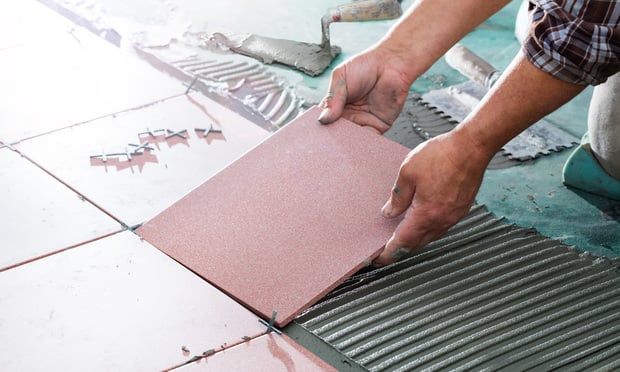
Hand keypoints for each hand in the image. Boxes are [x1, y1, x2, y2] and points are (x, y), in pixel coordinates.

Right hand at [318, 45, 413, 133]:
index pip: (325, 119)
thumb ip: (332, 99)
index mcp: (337, 104)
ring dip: (345, 142)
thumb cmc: (366, 65)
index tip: (315, 132)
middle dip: (332, 137)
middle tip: (326, 140)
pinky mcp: (377, 126)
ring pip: (350, 138)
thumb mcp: (340, 78)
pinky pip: (368, 139)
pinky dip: (361, 143)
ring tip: (338, 142)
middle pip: (336, 131)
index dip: (321, 126)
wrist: (390, 63)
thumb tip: (323, 119)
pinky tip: (354, 142)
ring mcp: (362, 121)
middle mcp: (349, 114)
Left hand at [374, 130, 489, 265]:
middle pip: (416, 244)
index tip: (378, 259)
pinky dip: (427, 229)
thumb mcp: (408, 172)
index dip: (388, 253)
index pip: (403, 242)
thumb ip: (397, 196)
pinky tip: (420, 220)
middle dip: (399, 249)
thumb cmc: (442, 155)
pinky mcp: (461, 209)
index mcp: (426, 214)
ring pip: (429, 237)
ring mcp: (453, 216)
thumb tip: (389, 212)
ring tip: (400, 235)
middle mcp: (441, 220)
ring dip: (414, 239)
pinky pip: (440, 227)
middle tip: (385, 249)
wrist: (472, 147)